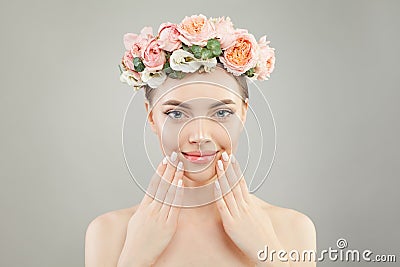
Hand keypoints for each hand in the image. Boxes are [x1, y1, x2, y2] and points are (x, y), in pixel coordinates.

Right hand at [118, 152, 183, 266]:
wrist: (135, 257)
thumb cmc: (135, 240)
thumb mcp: (136, 220)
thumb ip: (144, 207)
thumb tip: (149, 198)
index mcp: (143, 208)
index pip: (153, 185)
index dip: (159, 172)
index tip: (163, 162)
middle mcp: (151, 210)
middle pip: (161, 185)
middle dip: (168, 170)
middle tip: (173, 157)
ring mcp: (160, 217)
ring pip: (168, 193)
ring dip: (174, 178)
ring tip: (179, 166)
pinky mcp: (168, 225)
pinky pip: (174, 207)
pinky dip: (178, 194)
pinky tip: (181, 184)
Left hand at [213, 152, 287, 265]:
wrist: (269, 251)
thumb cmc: (265, 237)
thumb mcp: (260, 217)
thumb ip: (252, 206)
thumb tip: (248, 198)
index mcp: (251, 205)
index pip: (242, 183)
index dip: (236, 170)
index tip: (232, 159)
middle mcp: (245, 207)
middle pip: (235, 183)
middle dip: (228, 168)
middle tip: (223, 154)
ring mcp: (238, 215)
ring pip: (228, 191)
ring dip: (223, 176)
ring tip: (218, 163)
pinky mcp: (231, 225)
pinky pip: (223, 207)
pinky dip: (219, 195)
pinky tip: (215, 184)